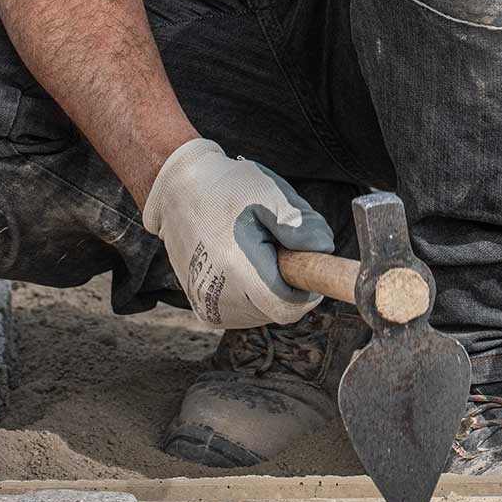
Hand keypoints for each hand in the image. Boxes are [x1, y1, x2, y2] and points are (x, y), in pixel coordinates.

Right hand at [143, 139, 334, 327]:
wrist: (178, 192)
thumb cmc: (225, 189)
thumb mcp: (270, 192)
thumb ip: (301, 224)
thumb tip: (323, 251)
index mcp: (238, 269)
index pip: (289, 306)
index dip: (307, 288)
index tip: (306, 262)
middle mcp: (220, 296)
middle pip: (277, 310)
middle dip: (287, 282)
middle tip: (275, 246)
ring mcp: (209, 306)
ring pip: (262, 312)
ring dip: (269, 288)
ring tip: (255, 251)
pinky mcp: (203, 308)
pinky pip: (244, 311)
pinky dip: (252, 293)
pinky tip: (242, 264)